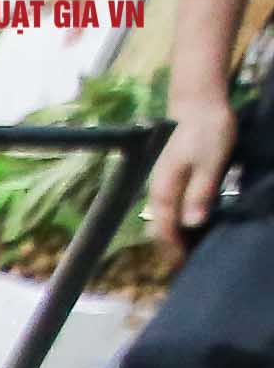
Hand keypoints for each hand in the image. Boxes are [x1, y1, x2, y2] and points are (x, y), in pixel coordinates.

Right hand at [152, 97, 235, 264]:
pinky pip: (168, 206)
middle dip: (171, 246)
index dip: (175, 249)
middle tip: (188, 260)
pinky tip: (190, 221)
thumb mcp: (210, 163)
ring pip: (163, 217)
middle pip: (159, 227)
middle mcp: (157, 191)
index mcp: (165, 191)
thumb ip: (200, 194)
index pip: (164, 229)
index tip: (187, 263)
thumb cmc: (207, 131)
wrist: (198, 103)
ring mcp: (161, 183)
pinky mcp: (169, 177)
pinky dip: (176, 219)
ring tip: (190, 245)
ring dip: (174, 233)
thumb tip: (191, 224)